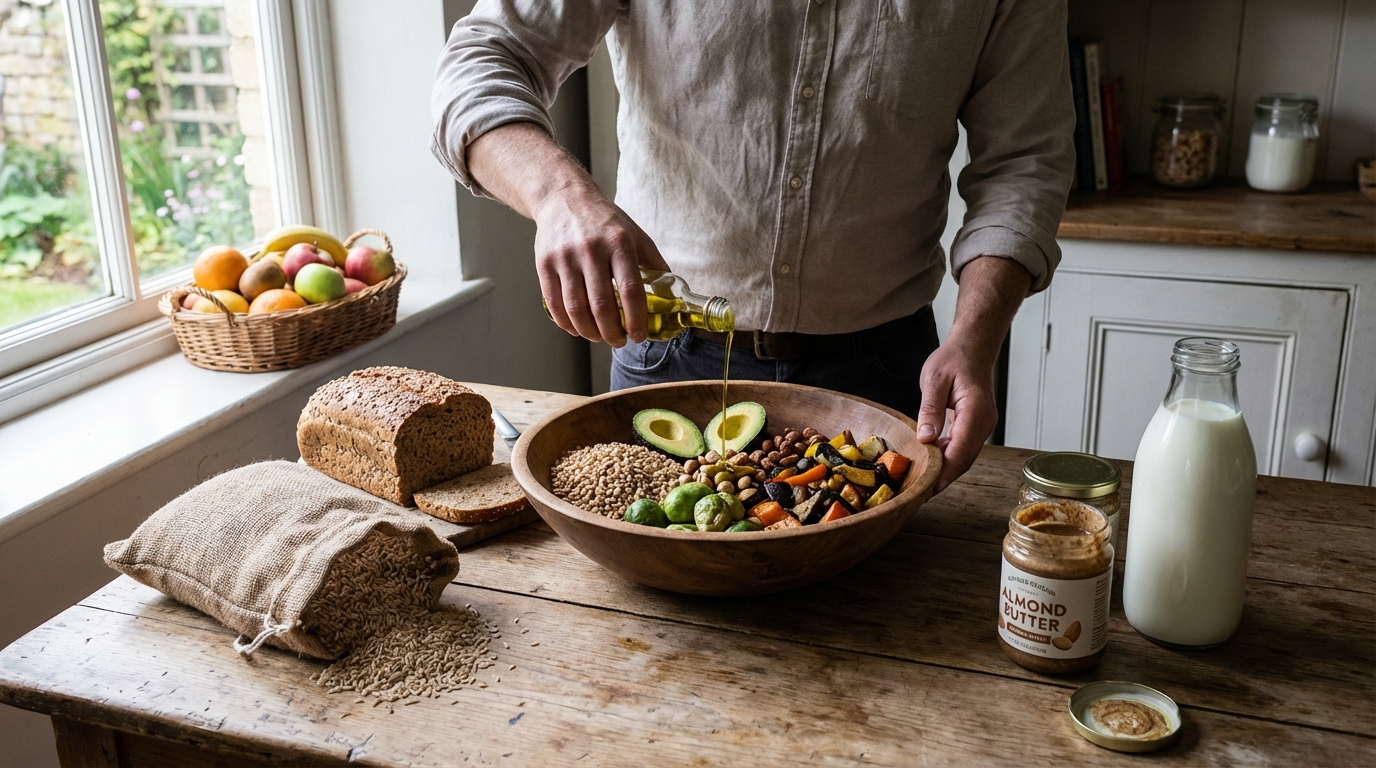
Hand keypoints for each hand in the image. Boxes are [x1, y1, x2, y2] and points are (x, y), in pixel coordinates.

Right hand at [533, 185, 669, 347]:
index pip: (630, 290)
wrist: (563, 197)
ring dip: (589, 332)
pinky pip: (555, 304)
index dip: (636, 319)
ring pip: (576, 309)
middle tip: (618, 341)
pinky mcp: (544, 264)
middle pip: (602, 305)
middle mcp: (591, 250)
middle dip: (612, 332)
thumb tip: (671, 292)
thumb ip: (653, 262)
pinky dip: (567, 324)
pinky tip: (577, 329)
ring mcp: (565, 258)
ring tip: (599, 338)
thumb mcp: (634, 233)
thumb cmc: (603, 219)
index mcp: (619, 243)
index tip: (638, 336)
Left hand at [915, 255, 1032, 491]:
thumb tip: (926, 438)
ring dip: (946, 469)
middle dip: (944, 477)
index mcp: (975, 410)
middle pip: (965, 458)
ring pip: (965, 456)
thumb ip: (931, 409)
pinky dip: (949, 457)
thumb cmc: (953, 360)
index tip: (928, 486)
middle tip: (920, 493)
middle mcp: (984, 422)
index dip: (945, 471)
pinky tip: (931, 460)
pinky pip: (964, 448)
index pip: (961, 448)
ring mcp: (983, 425)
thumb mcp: (934, 380)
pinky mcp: (977, 426)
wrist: (972, 349)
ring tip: (922, 481)